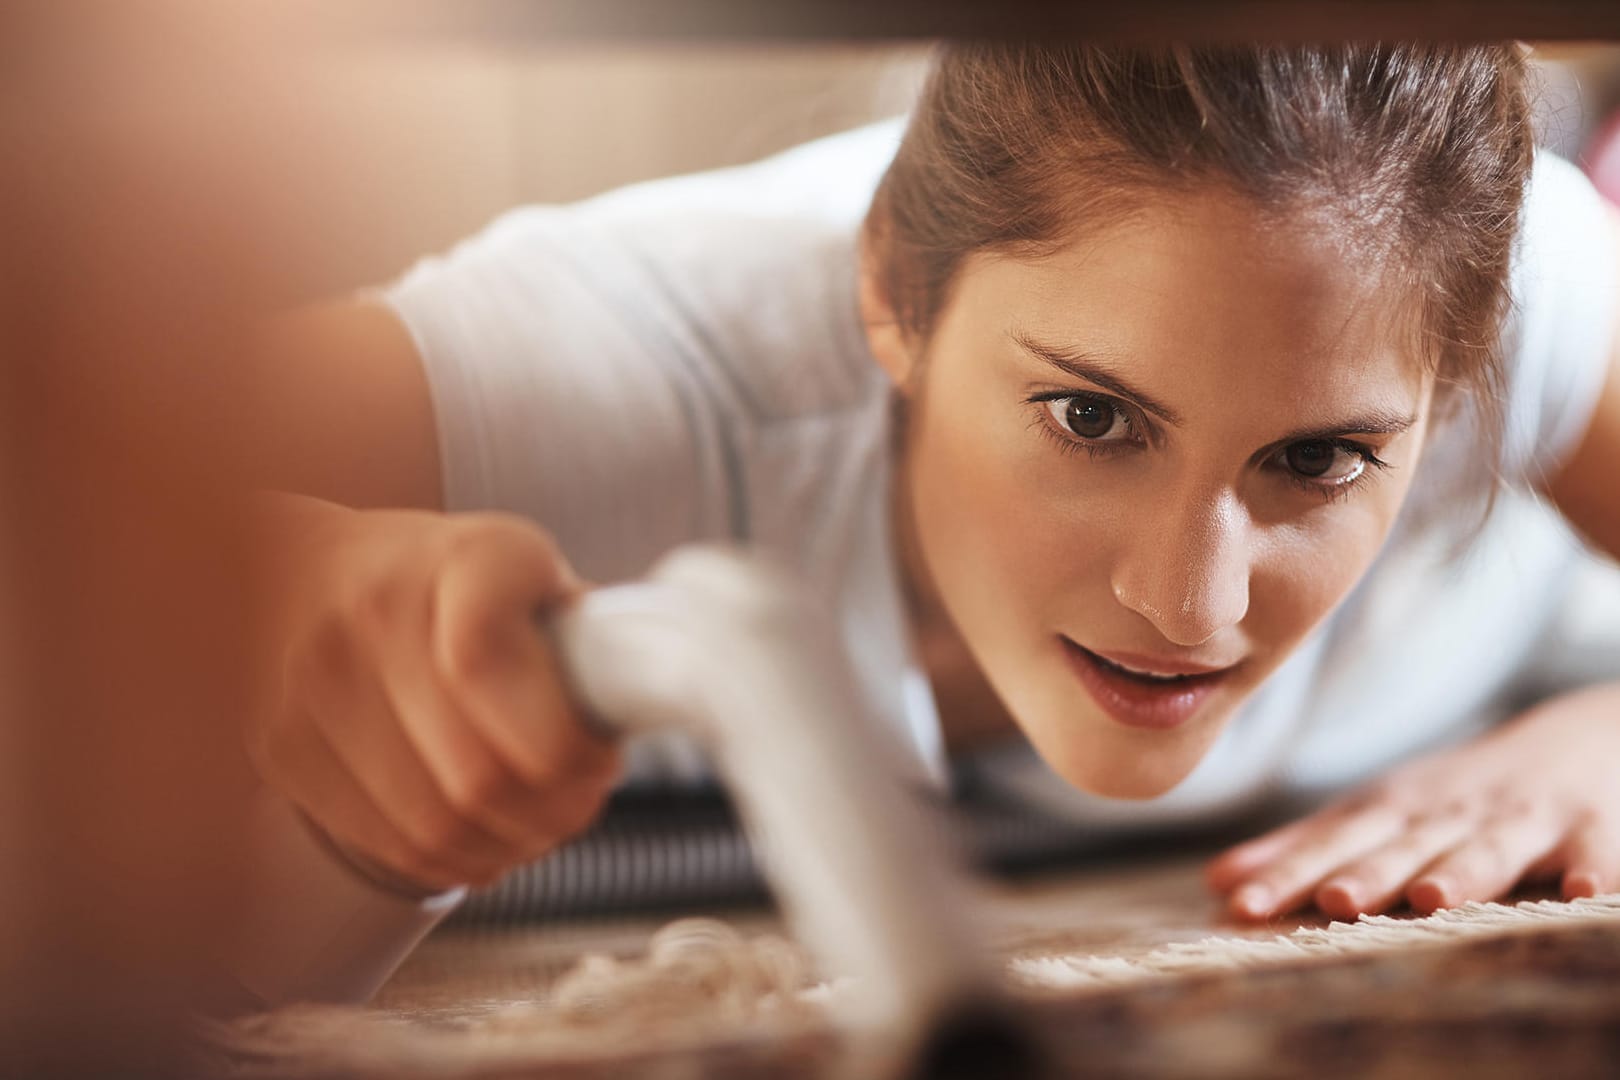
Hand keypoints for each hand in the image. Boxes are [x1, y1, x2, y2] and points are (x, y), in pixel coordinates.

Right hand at [246, 494, 620, 893]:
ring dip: (507, 846)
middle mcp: (374, 614)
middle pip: (477, 776)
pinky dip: (452, 860)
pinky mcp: (283, 749)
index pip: (495, 674)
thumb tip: (648, 702)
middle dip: (553, 813)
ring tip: (536, 823)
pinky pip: (388, 843)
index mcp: (460, 560)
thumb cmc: (443, 578)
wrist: (299, 570)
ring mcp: (314, 686)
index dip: (565, 745)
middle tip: (579, 802)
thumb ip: (586, 633)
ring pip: (435, 826)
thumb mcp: (529, 570)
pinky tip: (482, 837)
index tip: (601, 759)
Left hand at [1206, 683, 1619, 921]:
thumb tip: (1218, 883)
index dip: (1287, 875)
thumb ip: (1301, 849)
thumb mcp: (1377, 812)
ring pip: (1488, 848)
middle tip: (1332, 900)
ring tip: (1432, 897)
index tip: (1242, 908)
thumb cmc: (1454, 792)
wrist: (1574, 737)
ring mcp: (1519, 818)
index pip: (1330, 846)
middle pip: (1401, 848)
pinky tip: (1579, 892)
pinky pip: (1592, 851)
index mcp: (1391, 811)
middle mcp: (1448, 813)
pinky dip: (1590, 868)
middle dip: (1365, 873)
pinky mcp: (1589, 827)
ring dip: (1461, 872)